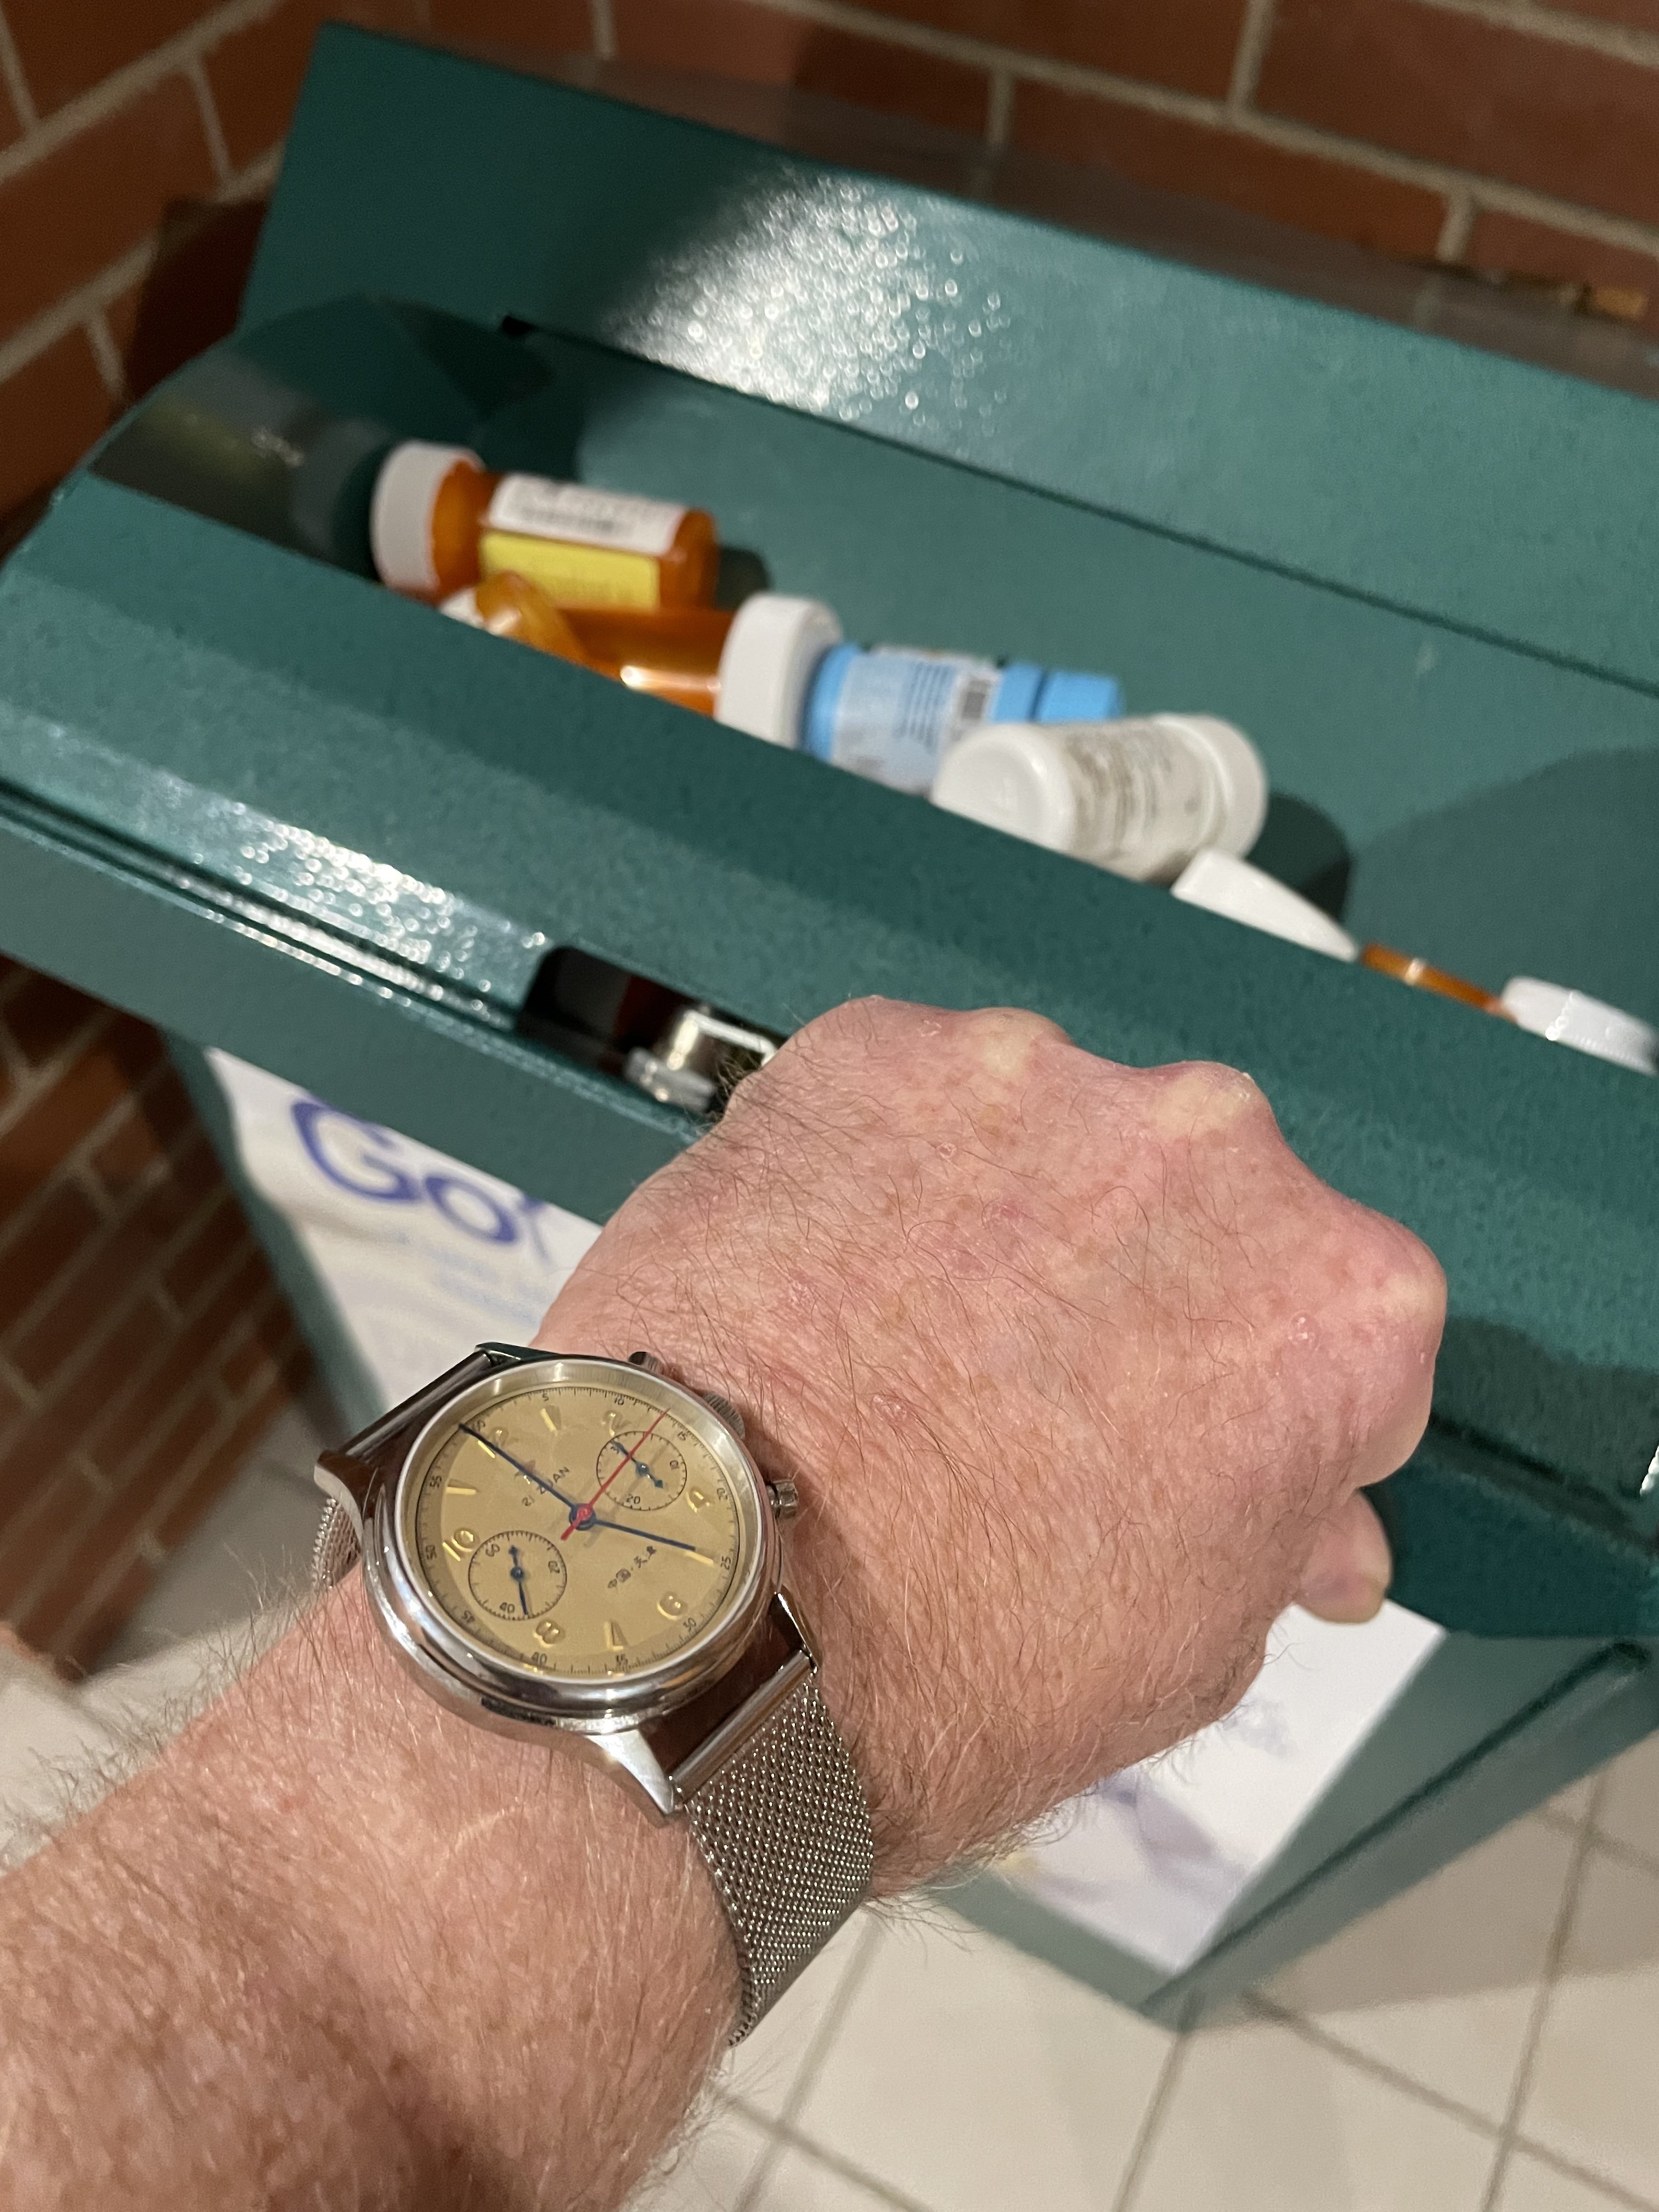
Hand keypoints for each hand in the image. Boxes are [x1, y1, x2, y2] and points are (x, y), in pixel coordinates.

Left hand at [540, 1000, 1442, 1886]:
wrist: (700, 1618)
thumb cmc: (940, 1663)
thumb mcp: (1193, 1645)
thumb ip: (1278, 1529)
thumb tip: (1314, 1518)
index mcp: (1334, 1300)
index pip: (1335, 1325)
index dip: (1256, 1398)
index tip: (1192, 1436)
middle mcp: (1208, 1151)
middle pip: (1195, 1209)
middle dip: (1134, 1289)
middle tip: (1030, 1397)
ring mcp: (1031, 1083)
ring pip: (1047, 1139)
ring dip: (1002, 1215)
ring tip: (905, 1345)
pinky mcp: (871, 1053)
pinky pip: (906, 1100)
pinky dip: (874, 1170)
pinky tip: (832, 1280)